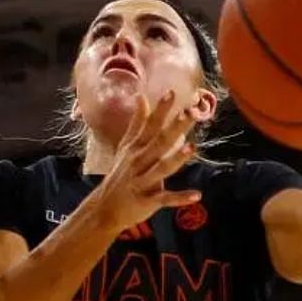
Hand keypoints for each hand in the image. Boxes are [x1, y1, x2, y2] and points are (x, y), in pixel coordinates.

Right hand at [90, 89, 200, 233]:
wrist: (105, 207)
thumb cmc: (120, 174)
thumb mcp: (127, 147)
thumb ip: (137, 122)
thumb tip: (141, 96)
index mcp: (136, 148)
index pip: (149, 125)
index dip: (160, 110)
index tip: (171, 93)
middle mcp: (139, 162)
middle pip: (159, 143)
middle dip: (174, 128)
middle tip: (190, 114)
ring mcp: (142, 181)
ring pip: (161, 169)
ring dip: (176, 159)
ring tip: (191, 148)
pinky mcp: (147, 200)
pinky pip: (165, 198)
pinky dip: (180, 198)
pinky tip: (197, 195)